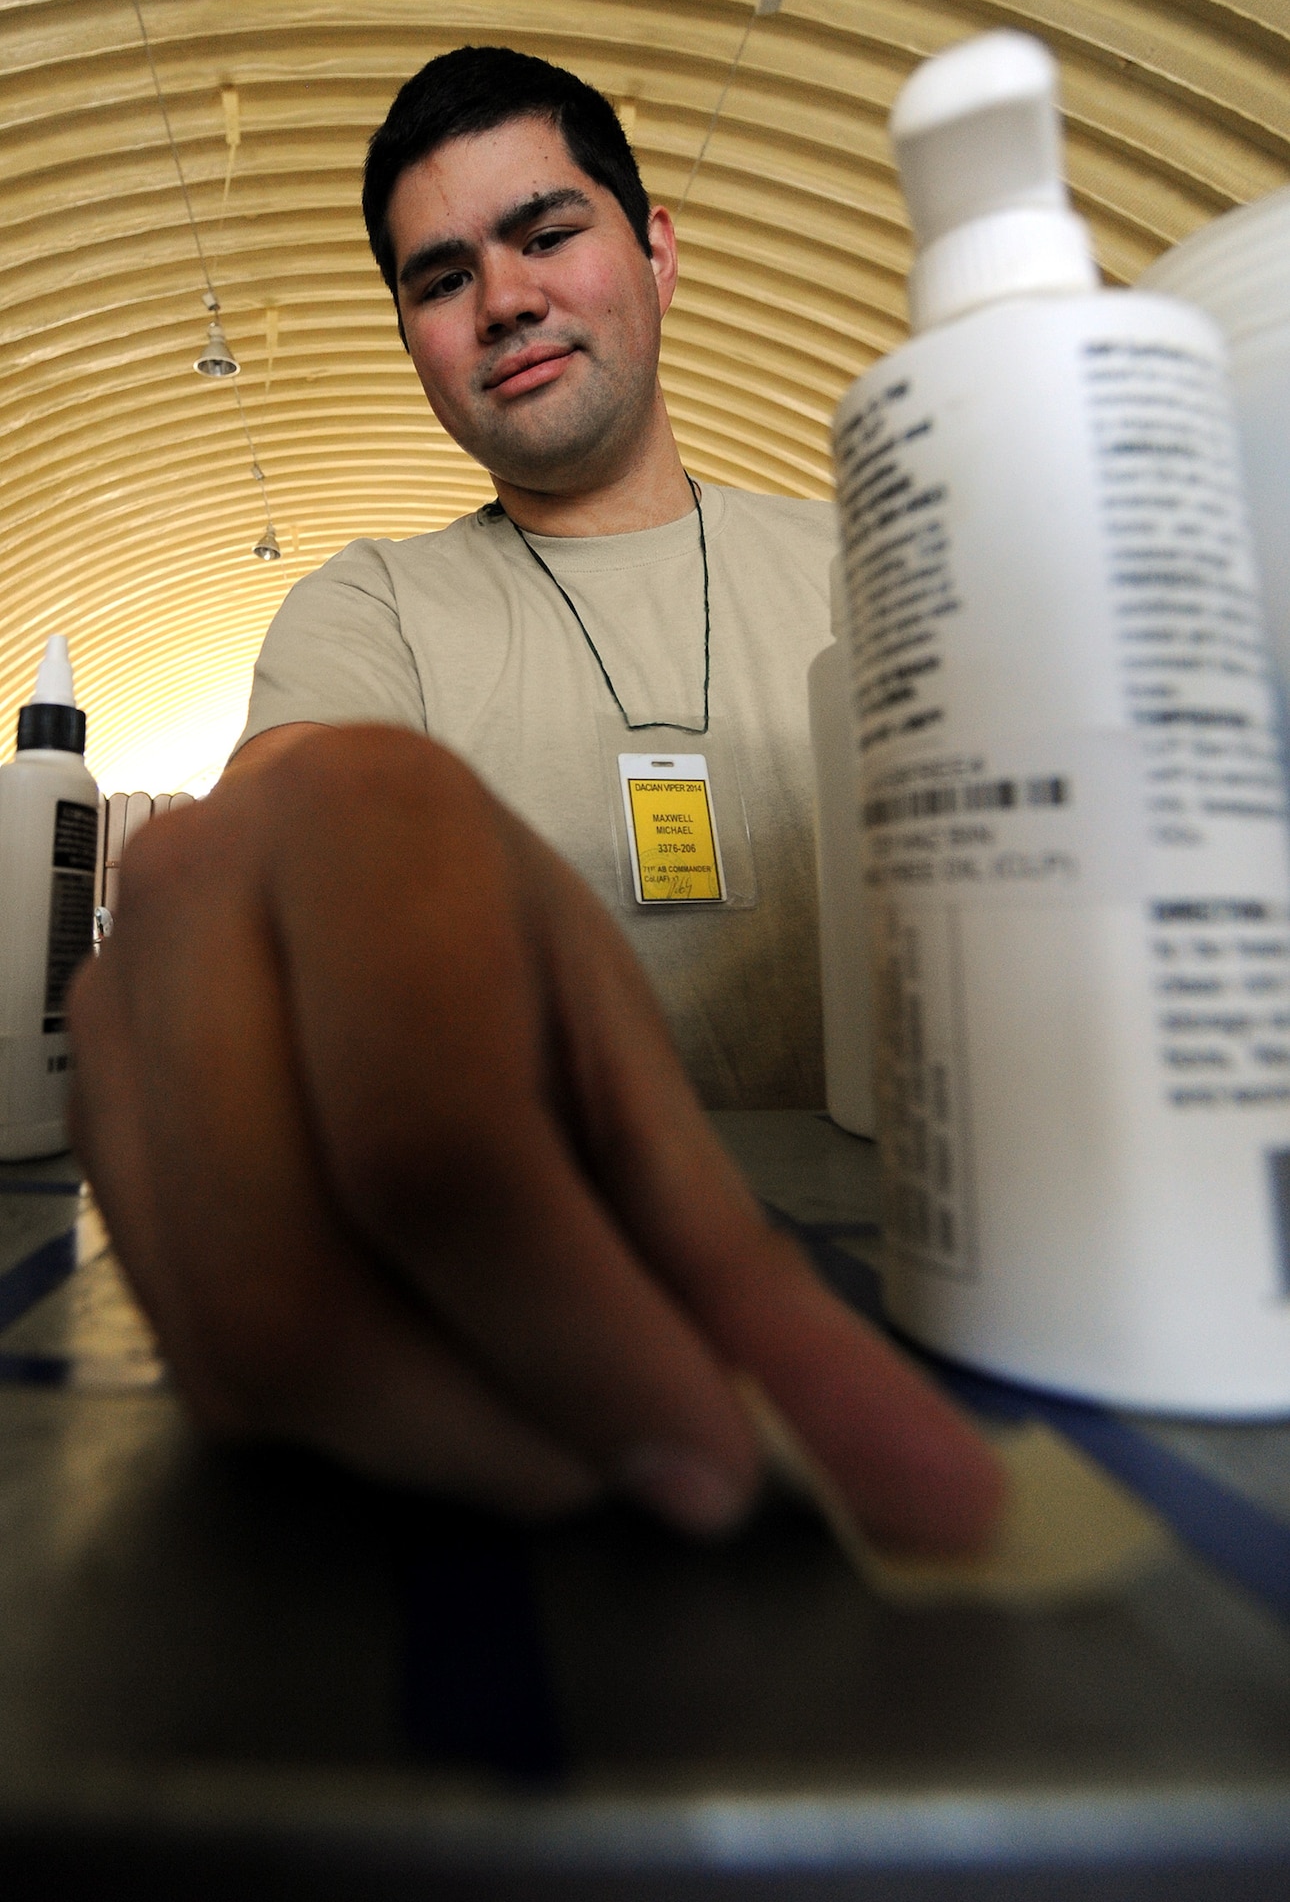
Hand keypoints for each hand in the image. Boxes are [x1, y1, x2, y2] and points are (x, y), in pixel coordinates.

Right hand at [69, 726, 1002, 1548]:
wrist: (318, 859)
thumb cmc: (500, 935)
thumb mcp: (630, 1050)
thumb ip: (741, 1264)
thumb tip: (915, 1486)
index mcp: (364, 832)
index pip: (442, 1144)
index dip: (580, 1337)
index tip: (712, 1466)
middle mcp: (195, 909)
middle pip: (309, 1280)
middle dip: (496, 1426)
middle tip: (627, 1461)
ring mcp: (107, 1027)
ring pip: (237, 1347)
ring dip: (424, 1443)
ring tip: (545, 1420)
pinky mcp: (81, 1132)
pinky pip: (195, 1354)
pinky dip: (341, 1419)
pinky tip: (434, 1372)